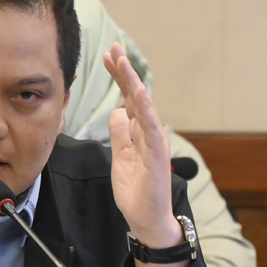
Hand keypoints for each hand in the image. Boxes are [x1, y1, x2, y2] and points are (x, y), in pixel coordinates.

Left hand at [103, 43, 183, 266]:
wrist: (146, 218)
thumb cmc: (136, 189)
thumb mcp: (121, 156)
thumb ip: (121, 134)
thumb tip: (117, 111)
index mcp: (140, 131)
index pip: (128, 98)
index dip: (119, 77)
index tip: (109, 56)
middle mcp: (150, 132)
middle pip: (136, 96)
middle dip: (125, 72)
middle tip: (114, 48)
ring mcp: (155, 143)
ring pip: (145, 107)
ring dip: (134, 83)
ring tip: (124, 63)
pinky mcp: (157, 156)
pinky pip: (151, 129)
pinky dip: (146, 110)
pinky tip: (138, 93)